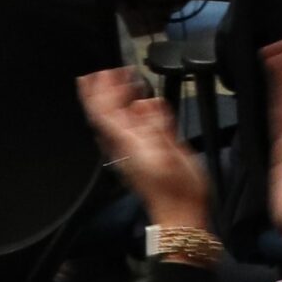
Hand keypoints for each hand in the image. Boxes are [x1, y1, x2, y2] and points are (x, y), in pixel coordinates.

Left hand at [78, 66, 207, 230]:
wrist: (182, 209)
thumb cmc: (172, 188)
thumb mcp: (163, 155)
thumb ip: (155, 128)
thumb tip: (144, 104)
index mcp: (126, 142)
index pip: (104, 113)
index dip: (99, 93)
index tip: (98, 74)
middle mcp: (129, 142)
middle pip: (111, 112)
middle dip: (106, 91)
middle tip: (106, 72)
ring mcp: (141, 145)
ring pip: (126, 117)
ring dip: (122, 98)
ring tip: (123, 80)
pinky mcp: (156, 147)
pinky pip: (144, 124)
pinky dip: (142, 110)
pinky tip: (146, 103)